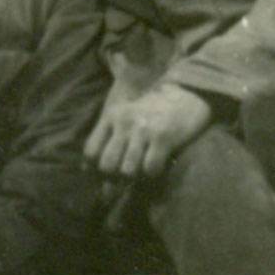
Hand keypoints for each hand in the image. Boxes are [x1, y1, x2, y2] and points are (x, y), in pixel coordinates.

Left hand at [83, 83, 211, 178]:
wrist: (185, 95)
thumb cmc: (152, 112)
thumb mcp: (125, 118)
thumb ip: (108, 139)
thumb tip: (88, 171)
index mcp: (111, 116)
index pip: (90, 151)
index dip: (93, 170)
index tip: (103, 177)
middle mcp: (124, 122)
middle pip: (106, 165)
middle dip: (113, 179)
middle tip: (123, 179)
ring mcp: (143, 130)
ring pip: (127, 171)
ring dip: (135, 178)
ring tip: (141, 170)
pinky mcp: (163, 137)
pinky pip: (150, 169)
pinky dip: (152, 173)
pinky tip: (157, 165)